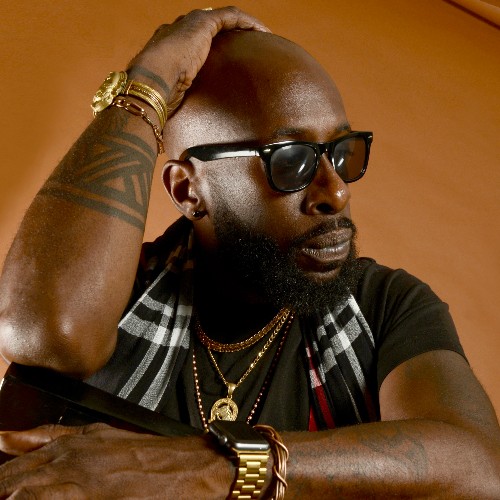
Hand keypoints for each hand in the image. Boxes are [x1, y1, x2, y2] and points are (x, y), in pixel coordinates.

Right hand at [0, 424, 232, 498]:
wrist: (196, 469)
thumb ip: (70, 499)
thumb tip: (40, 496)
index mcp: (80, 492)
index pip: (20, 495)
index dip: (9, 495)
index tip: (6, 497)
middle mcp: (75, 464)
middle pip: (15, 478)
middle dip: (4, 485)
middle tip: (2, 493)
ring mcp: (83, 444)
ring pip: (26, 460)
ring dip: (6, 473)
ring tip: (0, 482)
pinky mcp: (93, 432)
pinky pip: (50, 435)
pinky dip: (21, 440)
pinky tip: (3, 441)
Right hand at [127, 7, 269, 112]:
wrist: (150, 82)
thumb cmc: (155, 98)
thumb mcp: (169, 103)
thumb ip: (177, 111)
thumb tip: (176, 149)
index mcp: (167, 50)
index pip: (192, 45)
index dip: (210, 50)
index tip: (226, 63)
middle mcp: (177, 32)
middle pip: (209, 29)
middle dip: (229, 35)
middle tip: (248, 47)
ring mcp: (189, 25)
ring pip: (223, 19)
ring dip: (244, 26)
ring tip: (262, 36)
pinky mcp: (202, 23)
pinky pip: (231, 17)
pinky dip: (247, 22)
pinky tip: (263, 32)